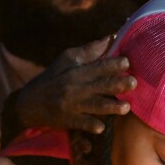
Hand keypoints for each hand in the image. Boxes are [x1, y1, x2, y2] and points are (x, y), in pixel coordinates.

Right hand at [15, 37, 136, 134]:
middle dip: (117, 84)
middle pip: (99, 85)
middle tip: (134, 83)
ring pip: (95, 106)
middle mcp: (75, 88)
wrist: (30, 103)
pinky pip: (82, 124)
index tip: (127, 62)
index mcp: (76, 71)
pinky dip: (91, 125)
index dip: (112, 64)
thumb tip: (111, 37)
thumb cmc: (53, 78)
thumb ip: (90, 50)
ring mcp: (72, 105)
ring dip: (111, 107)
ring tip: (126, 107)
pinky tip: (101, 127)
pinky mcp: (69, 121)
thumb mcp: (67, 60)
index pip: (97, 66)